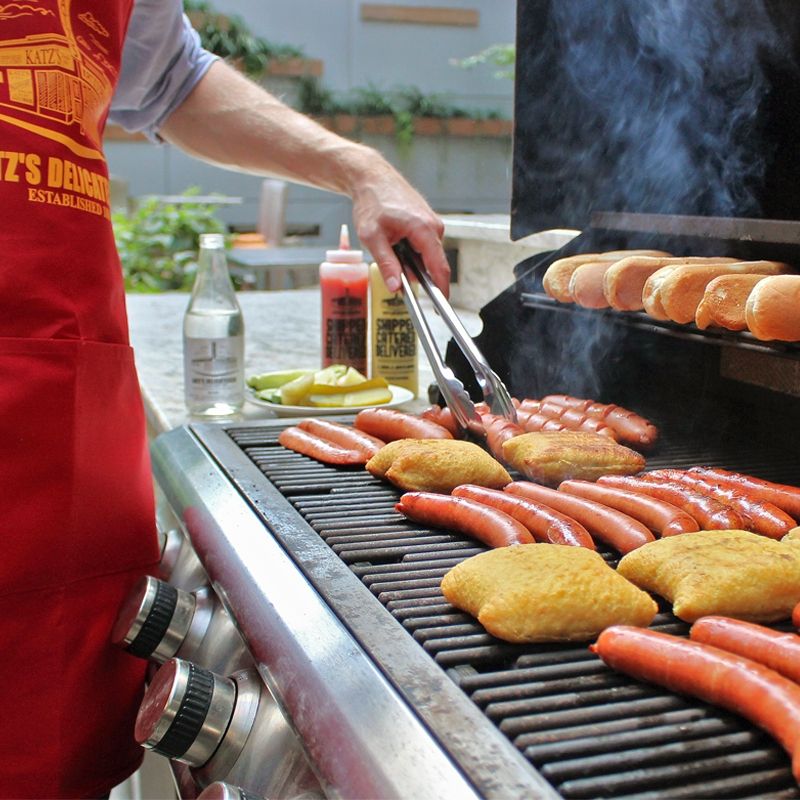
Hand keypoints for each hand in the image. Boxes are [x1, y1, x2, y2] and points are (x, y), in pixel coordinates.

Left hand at [349, 152, 449, 295]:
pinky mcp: (427, 223)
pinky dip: (411, 251)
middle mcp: (434, 226)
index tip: (441, 306)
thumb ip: (386, 263)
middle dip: (416, 273)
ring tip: (389, 246)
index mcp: (424, 229)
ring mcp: (432, 224)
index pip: (439, 267)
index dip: (441, 289)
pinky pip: (424, 246)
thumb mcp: (372, 237)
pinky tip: (395, 241)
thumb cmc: (372, 202)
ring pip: (426, 255)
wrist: (371, 177)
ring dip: (410, 260)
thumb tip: (396, 287)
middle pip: (433, 263)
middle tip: (393, 270)